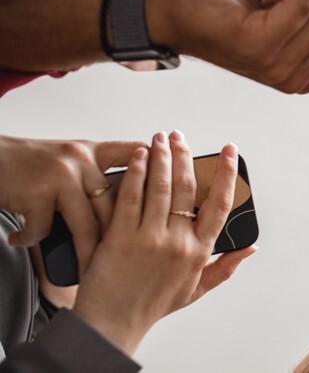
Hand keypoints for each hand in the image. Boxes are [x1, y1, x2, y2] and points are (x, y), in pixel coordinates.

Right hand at [0, 135, 143, 272]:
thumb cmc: (29, 165)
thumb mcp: (68, 158)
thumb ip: (95, 173)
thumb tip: (128, 200)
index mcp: (93, 151)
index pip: (135, 156)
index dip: (156, 174)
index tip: (172, 200)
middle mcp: (81, 159)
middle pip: (115, 203)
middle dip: (123, 236)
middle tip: (133, 262)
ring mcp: (60, 175)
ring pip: (86, 222)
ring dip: (87, 250)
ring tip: (90, 268)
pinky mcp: (36, 192)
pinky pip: (44, 228)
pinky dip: (33, 238)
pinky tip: (24, 240)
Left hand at [73, 133, 252, 354]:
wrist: (113, 324)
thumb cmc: (153, 306)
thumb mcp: (196, 290)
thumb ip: (225, 267)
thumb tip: (251, 248)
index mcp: (199, 251)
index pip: (221, 203)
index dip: (226, 173)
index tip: (229, 150)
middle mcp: (179, 242)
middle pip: (187, 188)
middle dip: (185, 156)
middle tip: (180, 136)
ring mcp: (150, 239)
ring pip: (160, 187)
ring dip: (161, 157)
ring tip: (160, 137)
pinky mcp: (120, 238)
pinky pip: (130, 198)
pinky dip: (136, 173)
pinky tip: (138, 155)